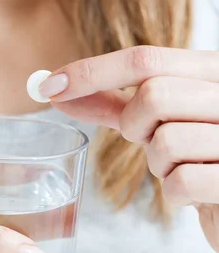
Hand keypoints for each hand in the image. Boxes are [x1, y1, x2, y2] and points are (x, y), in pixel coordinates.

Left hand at [40, 46, 218, 252]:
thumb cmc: (199, 154)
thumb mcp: (162, 120)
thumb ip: (116, 103)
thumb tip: (57, 89)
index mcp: (213, 71)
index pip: (146, 59)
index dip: (92, 72)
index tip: (49, 87)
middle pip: (154, 96)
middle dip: (135, 125)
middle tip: (150, 139)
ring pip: (166, 140)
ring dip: (158, 163)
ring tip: (181, 166)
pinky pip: (182, 182)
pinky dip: (175, 193)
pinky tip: (192, 191)